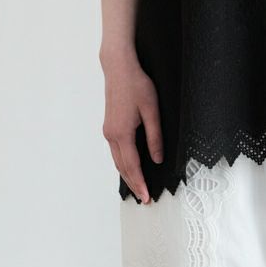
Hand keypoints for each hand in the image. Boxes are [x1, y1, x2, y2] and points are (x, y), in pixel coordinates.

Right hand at [100, 48, 162, 203]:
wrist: (118, 67)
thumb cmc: (137, 85)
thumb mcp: (152, 110)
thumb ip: (155, 137)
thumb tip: (157, 159)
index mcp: (122, 133)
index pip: (132, 166)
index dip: (140, 183)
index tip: (146, 197)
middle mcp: (112, 135)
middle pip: (123, 167)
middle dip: (134, 184)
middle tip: (144, 199)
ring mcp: (108, 131)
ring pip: (118, 161)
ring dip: (127, 176)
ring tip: (138, 188)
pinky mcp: (109, 127)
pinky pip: (116, 152)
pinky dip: (123, 165)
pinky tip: (130, 170)